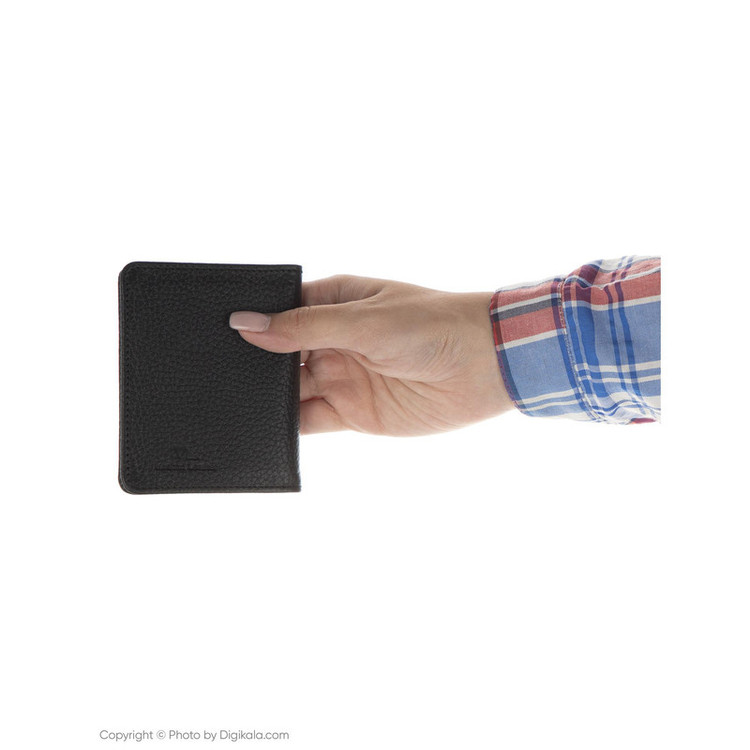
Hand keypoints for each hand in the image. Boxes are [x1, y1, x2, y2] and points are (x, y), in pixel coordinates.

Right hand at [229, 275, 512, 435]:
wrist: (484, 367)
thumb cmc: (433, 325)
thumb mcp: (364, 320)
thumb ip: (304, 327)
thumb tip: (247, 324)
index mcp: (335, 303)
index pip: (280, 311)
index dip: (251, 322)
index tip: (215, 332)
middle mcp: (334, 340)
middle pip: (280, 354)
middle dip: (253, 364)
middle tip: (214, 373)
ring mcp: (343, 377)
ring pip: (290, 390)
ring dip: (267, 397)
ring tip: (234, 402)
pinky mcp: (355, 413)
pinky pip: (311, 421)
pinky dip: (289, 427)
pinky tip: (266, 428)